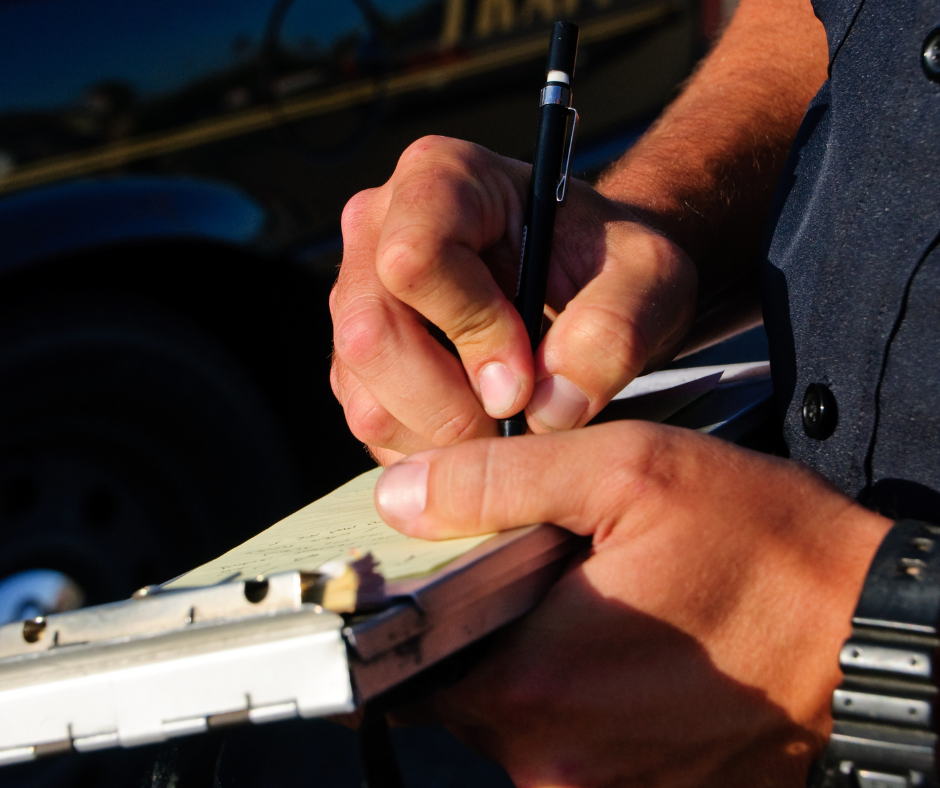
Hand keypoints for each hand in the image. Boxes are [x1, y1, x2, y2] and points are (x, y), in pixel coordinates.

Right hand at [331, 136, 696, 464]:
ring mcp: (357, 298)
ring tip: (508, 426)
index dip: (472, 330)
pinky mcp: (355, 361)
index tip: (528, 375)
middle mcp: (378, 230)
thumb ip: (614, 331)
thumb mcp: (648, 279)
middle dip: (451, 404)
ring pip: (365, 396)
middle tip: (518, 420)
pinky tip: (480, 431)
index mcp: (441, 178)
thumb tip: (548, 408)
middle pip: (372, 335)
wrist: (585, 285)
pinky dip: (429, 453)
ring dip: (442, 438)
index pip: (416, 258)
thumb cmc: (609, 266)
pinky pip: (370, 425)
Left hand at [373, 423, 891, 786]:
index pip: (406, 665)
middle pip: (460, 690)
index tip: (428, 576)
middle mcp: (556, 759)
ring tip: (594, 598)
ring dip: (535, 657)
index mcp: (536, 684)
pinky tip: (630, 638)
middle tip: (535, 567)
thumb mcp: (627, 472)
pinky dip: (581, 690)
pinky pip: (574, 739)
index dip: (407, 611)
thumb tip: (400, 496)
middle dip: (481, 626)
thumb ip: (496, 482)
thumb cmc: (767, 550)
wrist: (872, 636)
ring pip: (518, 716)